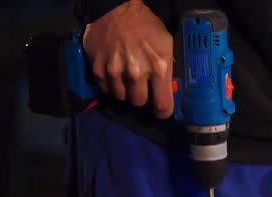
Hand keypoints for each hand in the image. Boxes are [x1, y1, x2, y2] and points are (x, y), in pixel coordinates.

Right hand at [83, 0, 173, 117]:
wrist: (117, 8)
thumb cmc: (146, 26)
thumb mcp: (167, 44)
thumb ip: (170, 69)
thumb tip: (172, 90)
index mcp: (159, 67)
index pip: (163, 105)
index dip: (163, 111)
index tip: (162, 111)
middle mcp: (137, 71)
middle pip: (139, 102)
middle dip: (142, 96)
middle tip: (142, 85)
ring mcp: (116, 71)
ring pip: (122, 97)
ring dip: (126, 90)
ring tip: (128, 77)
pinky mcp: (99, 69)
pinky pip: (106, 89)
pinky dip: (111, 85)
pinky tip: (116, 73)